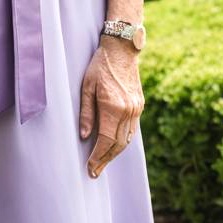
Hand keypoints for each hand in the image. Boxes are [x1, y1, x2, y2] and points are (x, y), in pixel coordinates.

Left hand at [78, 37, 143, 178]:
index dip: (97, 156)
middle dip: (105, 160)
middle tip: (95, 172)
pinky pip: (132, 130)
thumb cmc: (100, 66)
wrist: (121, 50)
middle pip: (117, 144)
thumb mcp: (86, 87)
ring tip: (103, 162)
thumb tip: (84, 136)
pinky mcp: (139, 105)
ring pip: (127, 139)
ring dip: (115, 153)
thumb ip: (86, 113)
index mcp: (113, 106)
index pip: (105, 140)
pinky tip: (114, 146)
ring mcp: (136, 108)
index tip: (89, 167)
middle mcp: (128, 110)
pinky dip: (123, 141)